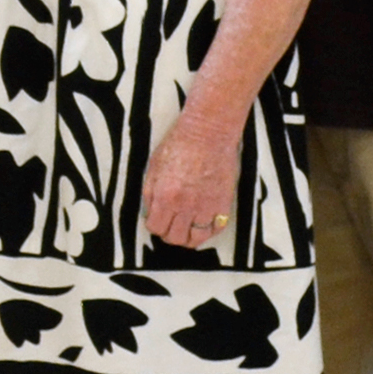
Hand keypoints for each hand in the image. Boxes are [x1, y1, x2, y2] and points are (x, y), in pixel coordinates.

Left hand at [140, 120, 237, 250]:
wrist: (207, 134)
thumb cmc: (180, 145)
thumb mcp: (153, 167)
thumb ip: (150, 193)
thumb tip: (149, 212)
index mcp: (164, 195)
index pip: (155, 227)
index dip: (155, 225)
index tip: (158, 221)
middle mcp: (184, 205)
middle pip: (174, 237)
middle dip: (169, 234)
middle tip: (171, 226)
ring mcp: (205, 207)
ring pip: (194, 239)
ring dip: (188, 237)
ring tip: (186, 229)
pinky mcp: (223, 204)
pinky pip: (215, 230)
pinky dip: (208, 231)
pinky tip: (203, 224)